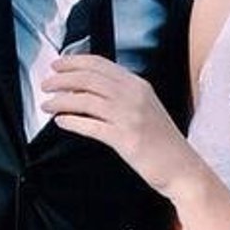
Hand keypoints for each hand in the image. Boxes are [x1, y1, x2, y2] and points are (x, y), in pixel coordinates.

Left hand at [41, 55, 201, 196]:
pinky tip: (61, 122)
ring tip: (47, 104)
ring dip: (61, 100)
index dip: (75, 62)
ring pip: (86, 100)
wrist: (183, 168)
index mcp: (139, 85)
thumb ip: (123, 95)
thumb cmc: (163, 143)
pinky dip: (72, 122)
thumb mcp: (146, 109)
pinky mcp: (125, 139)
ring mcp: (130, 117)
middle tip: (46, 84)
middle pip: (89, 79)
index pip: (101, 64)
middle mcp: (134, 96)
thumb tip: (88, 90)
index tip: (58, 65)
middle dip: (62, 79)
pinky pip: (91, 126)